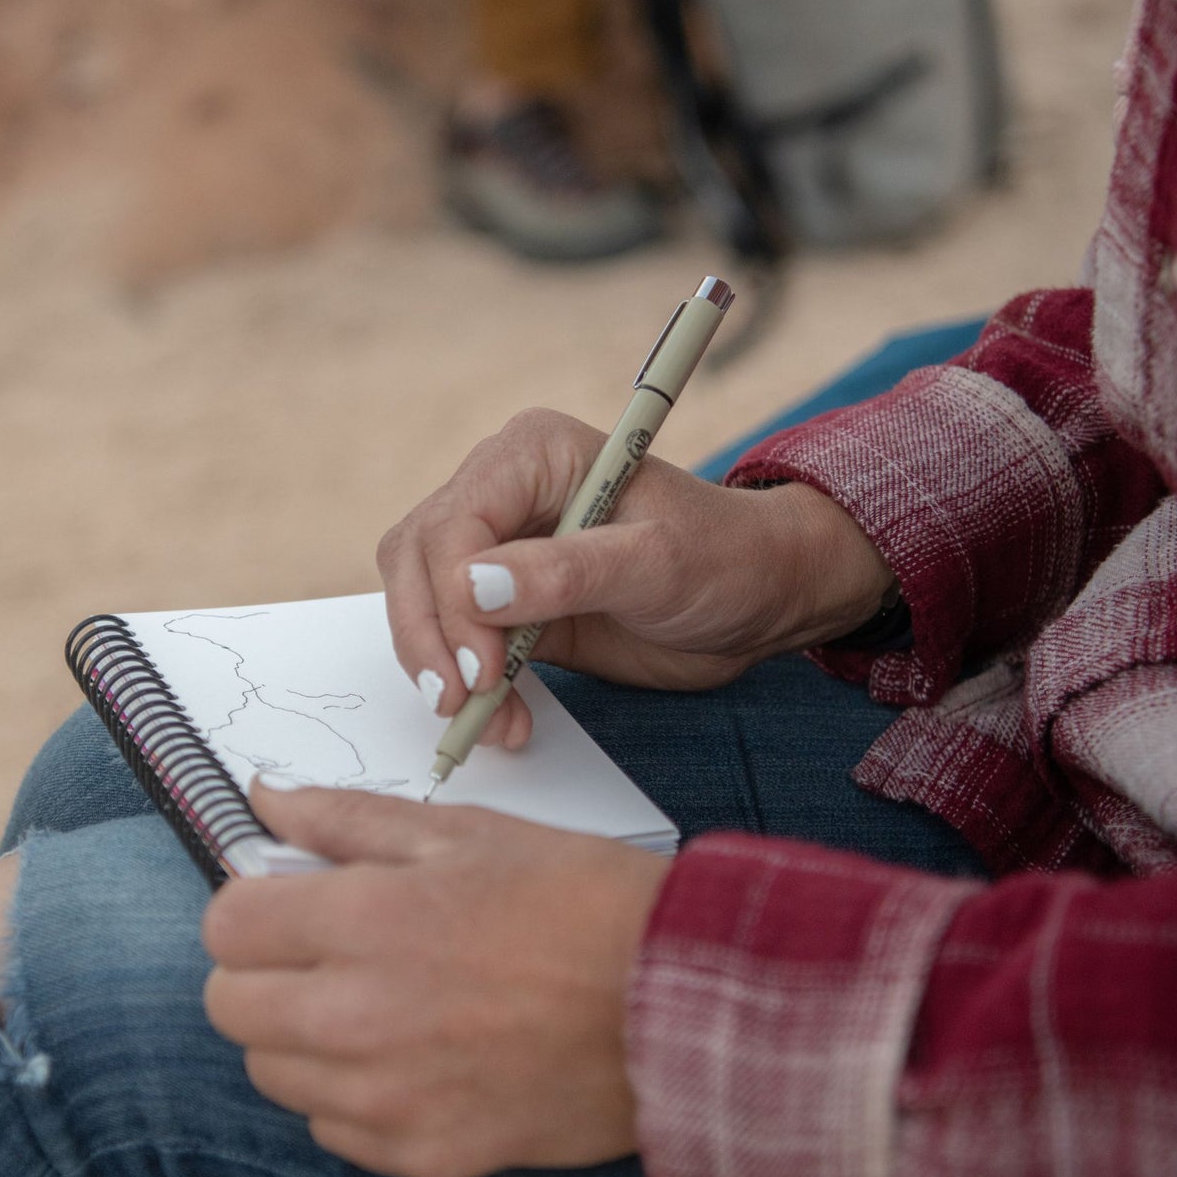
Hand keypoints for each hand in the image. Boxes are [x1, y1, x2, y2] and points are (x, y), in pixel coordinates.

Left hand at [202, 779, 670, 1176]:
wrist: (678, 999)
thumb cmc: (581, 899)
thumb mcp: (470, 833)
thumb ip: (351, 818)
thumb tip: (266, 797)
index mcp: (367, 919)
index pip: (226, 925)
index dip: (253, 904)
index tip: (290, 900)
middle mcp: (359, 1017)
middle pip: (231, 1007)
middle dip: (265, 970)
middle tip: (330, 950)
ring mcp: (389, 1098)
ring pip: (273, 1075)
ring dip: (304, 1035)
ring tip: (382, 1001)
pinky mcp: (426, 1154)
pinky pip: (335, 1130)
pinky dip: (355, 1096)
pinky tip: (417, 1056)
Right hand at [376, 408, 893, 747]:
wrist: (758, 598)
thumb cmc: (724, 558)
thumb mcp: (658, 562)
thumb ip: (567, 572)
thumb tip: (471, 586)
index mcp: (535, 453)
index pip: (455, 520)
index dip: (450, 596)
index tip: (482, 667)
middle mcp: (503, 490)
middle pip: (418, 559)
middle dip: (429, 636)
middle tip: (461, 704)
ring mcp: (499, 548)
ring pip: (421, 601)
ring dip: (441, 668)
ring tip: (488, 723)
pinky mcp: (506, 604)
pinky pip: (455, 641)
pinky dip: (465, 685)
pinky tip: (501, 719)